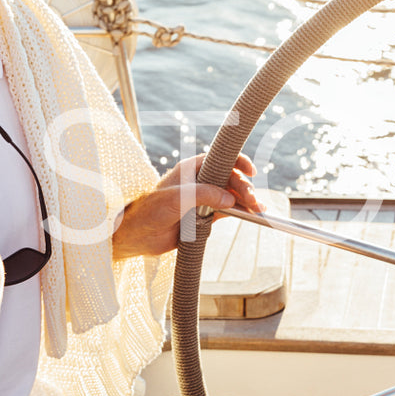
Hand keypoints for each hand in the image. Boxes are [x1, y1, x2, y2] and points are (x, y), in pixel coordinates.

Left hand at [113, 152, 263, 259]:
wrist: (136, 236)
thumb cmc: (149, 211)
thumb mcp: (176, 198)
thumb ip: (203, 195)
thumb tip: (230, 199)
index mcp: (191, 170)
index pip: (220, 159)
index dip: (237, 162)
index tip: (251, 170)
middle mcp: (198, 183)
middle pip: (229, 180)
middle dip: (244, 188)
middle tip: (252, 201)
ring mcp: (202, 200)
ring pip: (230, 197)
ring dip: (245, 202)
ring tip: (258, 210)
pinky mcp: (203, 218)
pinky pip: (226, 212)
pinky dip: (239, 213)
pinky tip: (250, 216)